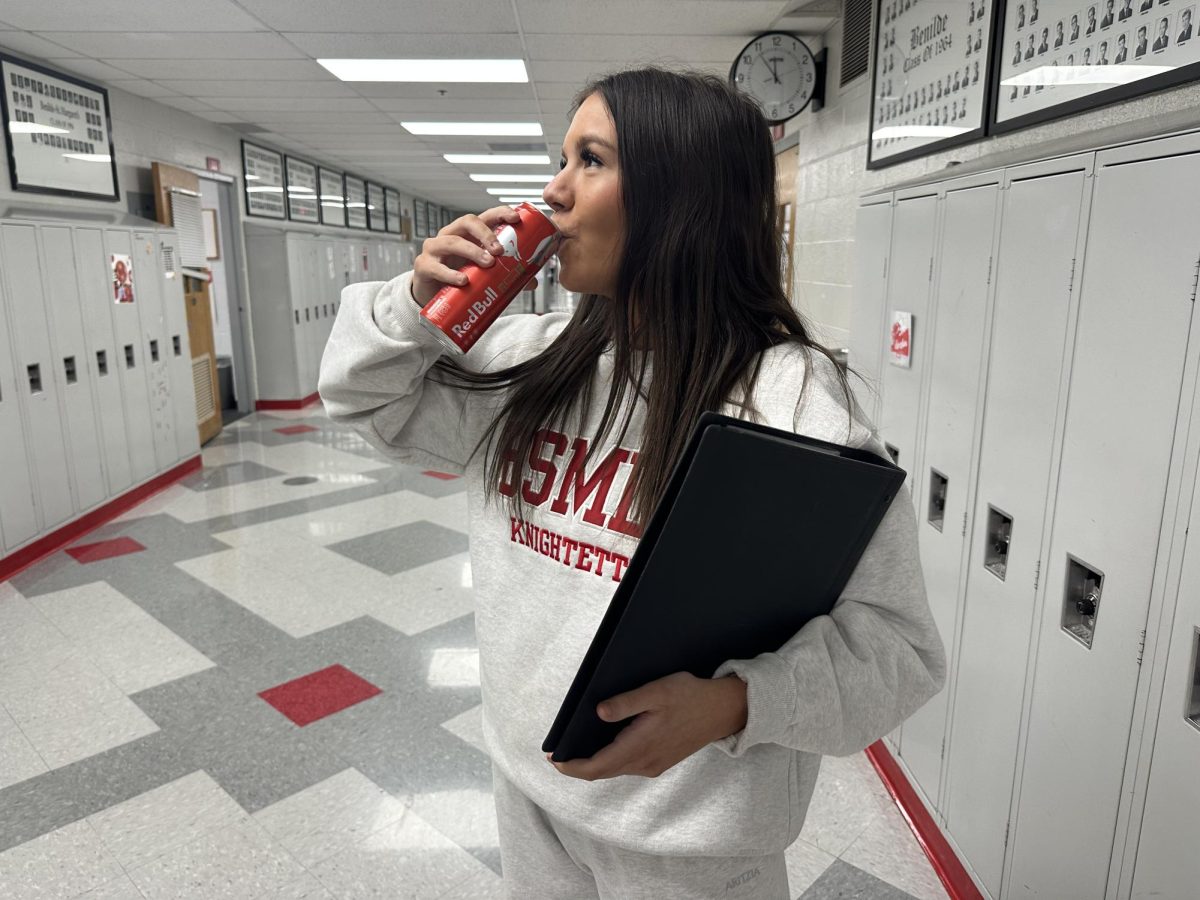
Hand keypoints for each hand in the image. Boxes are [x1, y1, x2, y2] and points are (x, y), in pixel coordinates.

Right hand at [411, 205, 520, 305]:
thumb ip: (505, 276)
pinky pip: (436, 267)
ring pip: (451, 242)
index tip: (515, 218)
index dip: (500, 213)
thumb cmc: (459, 278)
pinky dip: (450, 274)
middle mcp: (451, 235)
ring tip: (487, 264)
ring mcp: (435, 249)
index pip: (485, 216)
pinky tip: (463, 280)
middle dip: (485, 233)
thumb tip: (531, 282)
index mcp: (468, 234)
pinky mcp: (423, 266)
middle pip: (467, 221)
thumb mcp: (483, 275)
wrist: (432, 297)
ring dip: (472, 251)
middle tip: (499, 250)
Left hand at [548, 672, 747, 780]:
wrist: (723, 710)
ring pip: (616, 769)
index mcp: (640, 747)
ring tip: (577, 747)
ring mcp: (653, 765)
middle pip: (603, 772)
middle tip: (558, 753)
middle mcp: (645, 763)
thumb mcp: (657, 692)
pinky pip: (628, 765)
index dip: (571, 767)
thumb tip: (599, 712)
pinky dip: (611, 759)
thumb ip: (626, 703)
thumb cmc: (690, 697)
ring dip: (595, 763)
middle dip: (578, 766)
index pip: (596, 767)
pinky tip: (607, 744)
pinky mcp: (660, 761)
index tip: (553, 759)